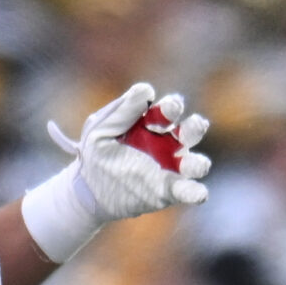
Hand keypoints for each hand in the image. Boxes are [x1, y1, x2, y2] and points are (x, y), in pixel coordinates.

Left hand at [48, 83, 211, 220]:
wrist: (86, 188)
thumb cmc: (96, 152)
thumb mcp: (100, 129)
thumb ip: (122, 112)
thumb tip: (146, 89)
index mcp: (154, 122)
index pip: (169, 110)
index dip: (172, 108)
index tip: (168, 109)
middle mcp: (169, 143)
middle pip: (191, 131)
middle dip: (194, 128)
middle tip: (191, 127)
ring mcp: (171, 168)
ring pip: (194, 163)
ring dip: (198, 164)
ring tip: (195, 166)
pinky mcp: (167, 191)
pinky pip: (186, 191)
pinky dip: (195, 193)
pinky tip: (199, 195)